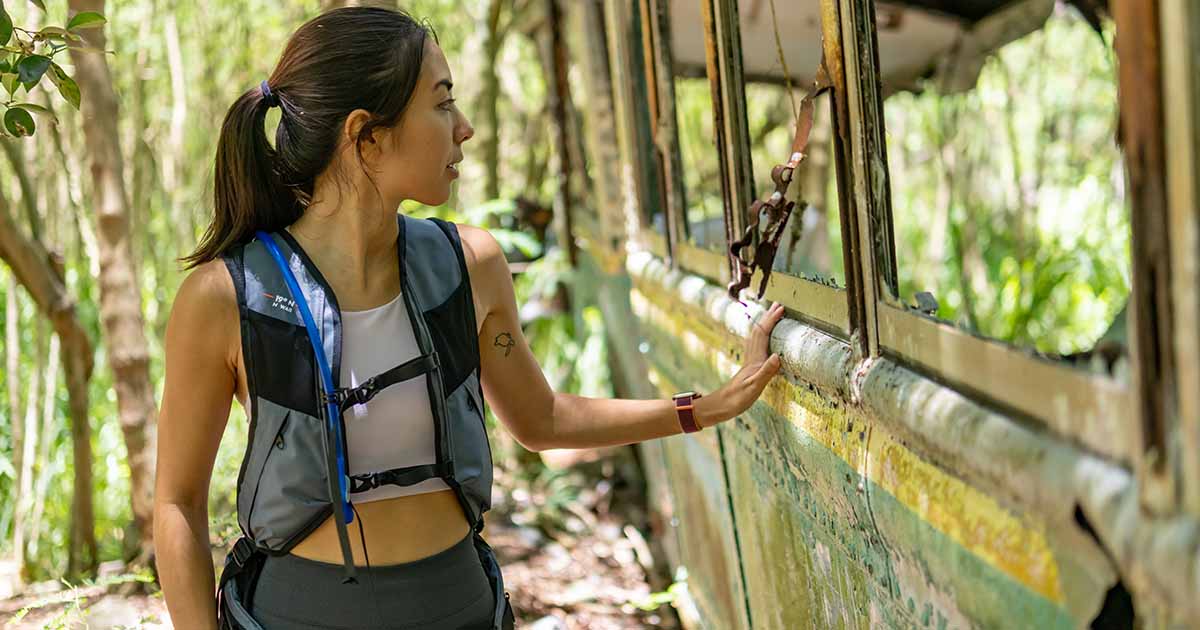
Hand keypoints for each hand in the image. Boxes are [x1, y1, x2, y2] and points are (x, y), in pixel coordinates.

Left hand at [697, 302, 785, 427]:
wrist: (720, 406)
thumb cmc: (737, 399)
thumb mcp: (754, 387)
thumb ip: (766, 371)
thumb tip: (777, 355)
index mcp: (755, 360)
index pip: (763, 334)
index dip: (772, 320)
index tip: (781, 308)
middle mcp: (751, 358)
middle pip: (758, 332)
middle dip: (768, 317)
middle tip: (777, 305)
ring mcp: (749, 363)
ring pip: (756, 338)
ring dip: (764, 325)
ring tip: (771, 317)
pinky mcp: (748, 369)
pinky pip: (756, 347)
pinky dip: (760, 338)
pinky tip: (763, 342)